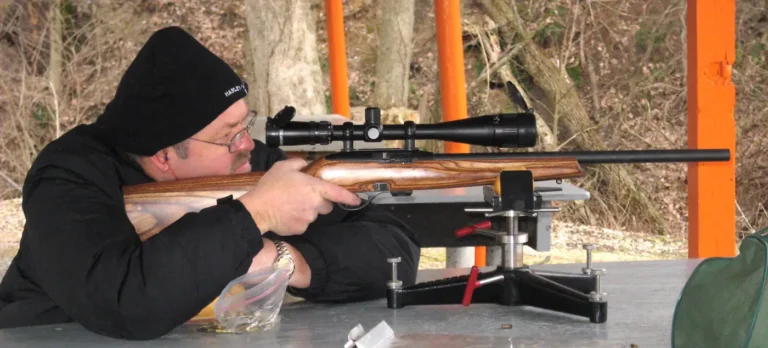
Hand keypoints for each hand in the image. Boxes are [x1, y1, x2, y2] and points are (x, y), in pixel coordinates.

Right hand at [238, 158, 360, 235]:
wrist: (257, 209)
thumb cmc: (270, 187)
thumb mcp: (283, 167)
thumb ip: (298, 163)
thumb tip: (306, 164)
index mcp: (314, 188)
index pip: (338, 193)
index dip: (349, 197)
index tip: (357, 199)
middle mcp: (315, 205)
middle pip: (326, 205)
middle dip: (320, 201)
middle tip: (304, 196)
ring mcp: (309, 219)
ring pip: (314, 215)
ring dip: (308, 210)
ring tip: (291, 204)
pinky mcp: (301, 229)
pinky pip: (304, 223)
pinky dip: (298, 219)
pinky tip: (287, 213)